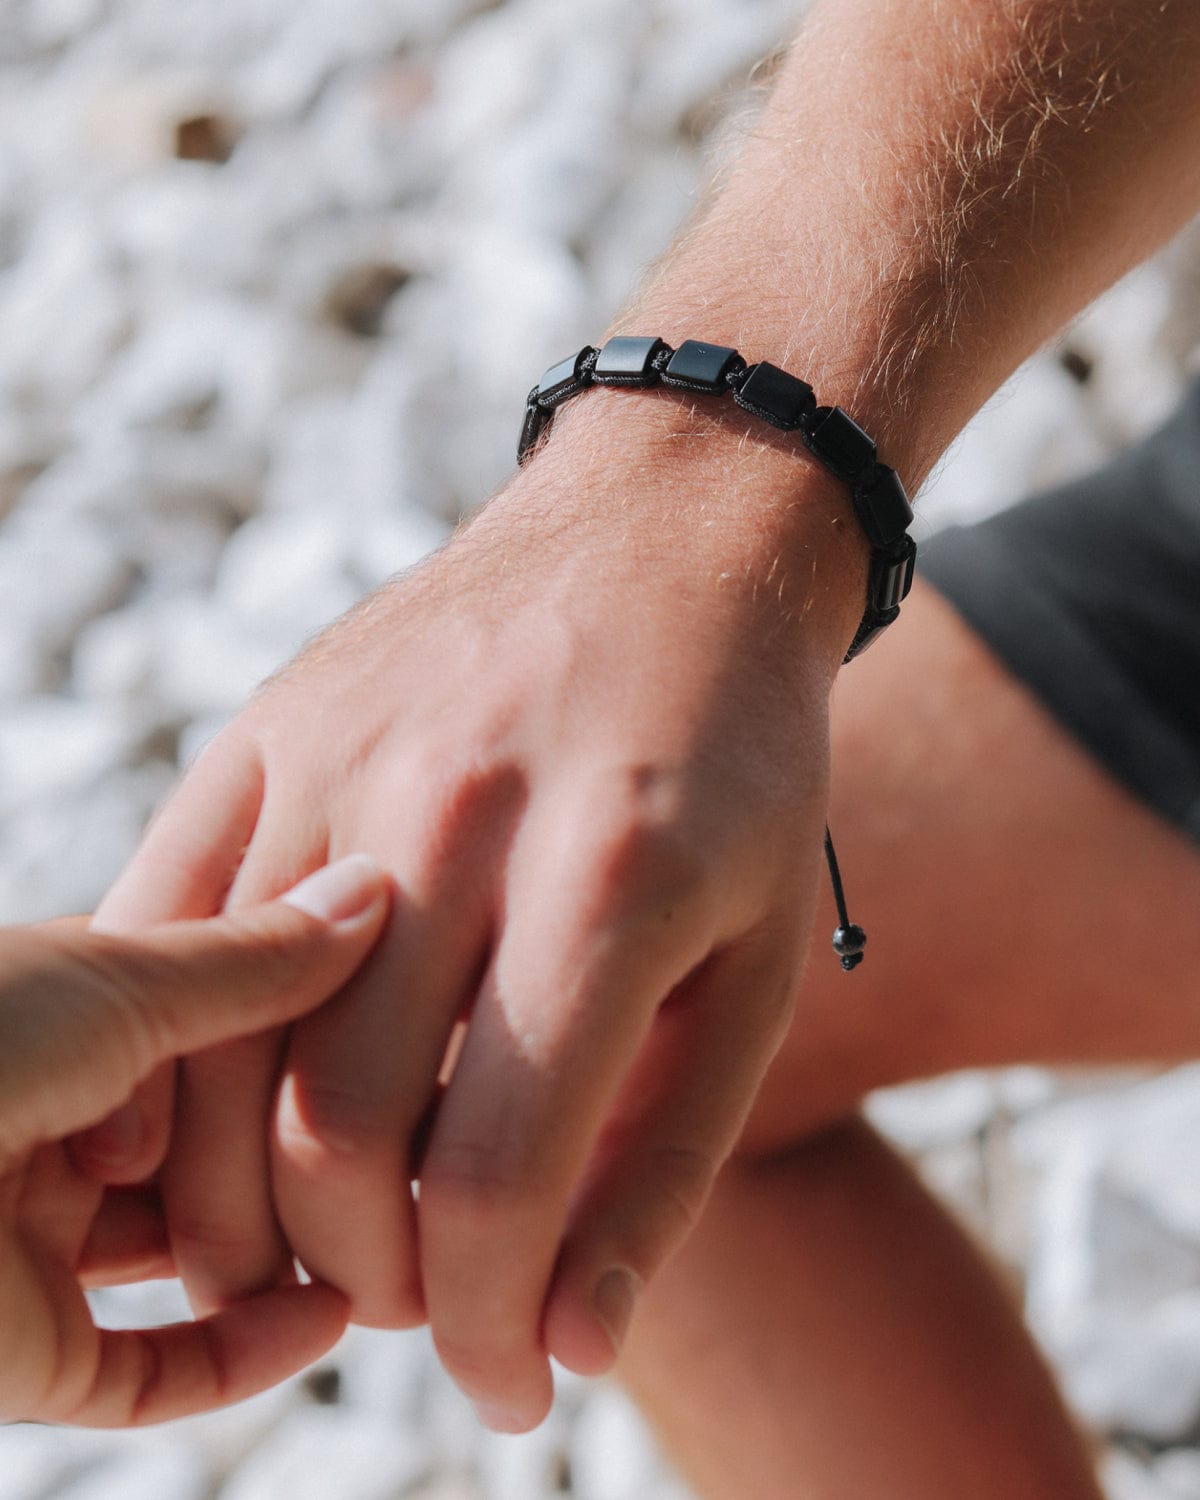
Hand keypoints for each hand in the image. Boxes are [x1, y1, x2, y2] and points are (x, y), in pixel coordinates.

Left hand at [0, 856, 387, 1425]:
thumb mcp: (123, 973)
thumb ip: (256, 959)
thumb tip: (376, 888)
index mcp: (70, 1012)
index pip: (226, 1018)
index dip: (320, 1020)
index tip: (417, 1019)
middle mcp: (60, 1123)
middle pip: (223, 1142)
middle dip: (319, 1143)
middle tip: (433, 1137)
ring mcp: (43, 1240)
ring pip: (198, 1255)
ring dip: (295, 1249)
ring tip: (406, 1233)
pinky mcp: (29, 1354)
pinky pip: (158, 1365)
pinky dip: (249, 1348)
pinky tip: (335, 1311)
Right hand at [75, 405, 865, 1430]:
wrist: (670, 537)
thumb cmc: (739, 762)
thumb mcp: (760, 960)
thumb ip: (667, 1160)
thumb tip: (567, 1345)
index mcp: (612, 880)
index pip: (496, 1177)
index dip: (488, 1330)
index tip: (504, 1388)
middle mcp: (457, 815)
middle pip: (333, 1137)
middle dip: (369, 1283)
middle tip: (421, 1302)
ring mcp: (341, 760)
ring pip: (217, 1051)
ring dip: (248, 1205)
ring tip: (324, 1242)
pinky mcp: (268, 728)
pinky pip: (165, 927)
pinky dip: (173, 1063)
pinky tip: (232, 1124)